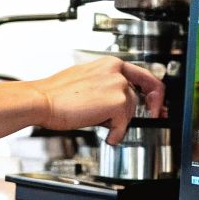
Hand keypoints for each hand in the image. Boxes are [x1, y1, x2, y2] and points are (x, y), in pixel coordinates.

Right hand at [30, 57, 164, 144]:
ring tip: (98, 124)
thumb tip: (117, 100)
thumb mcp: (86, 80)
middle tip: (122, 124)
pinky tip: (108, 135)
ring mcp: (118, 86)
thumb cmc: (57, 93)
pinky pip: (124, 123)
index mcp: (110, 63)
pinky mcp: (117, 102)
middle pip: (136, 97)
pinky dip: (116, 133)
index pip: (144, 75)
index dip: (154, 93)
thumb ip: (106, 85)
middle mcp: (116, 71)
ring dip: (117, 122)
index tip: (155, 105)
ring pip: (130, 111)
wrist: (42, 100)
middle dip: (129, 113)